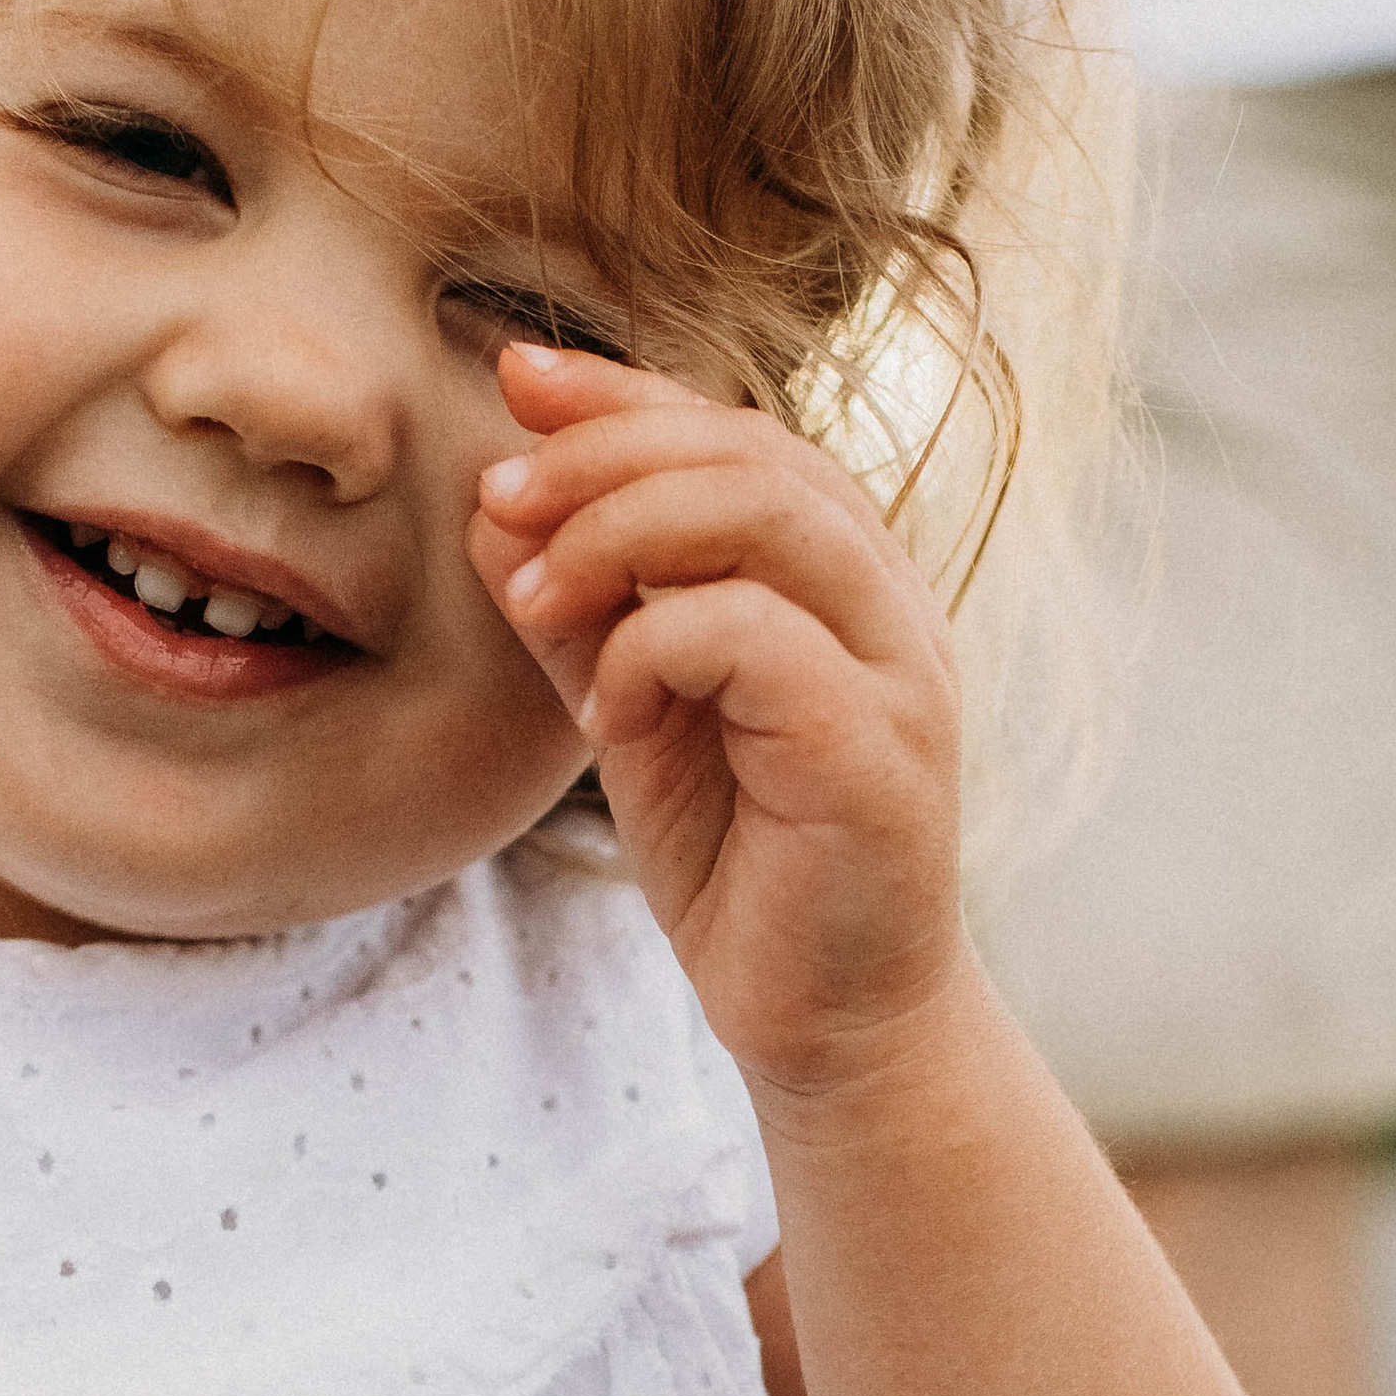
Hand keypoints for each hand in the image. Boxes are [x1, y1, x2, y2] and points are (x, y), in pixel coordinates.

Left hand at [468, 343, 962, 1094]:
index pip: (739, 432)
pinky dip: (652, 650)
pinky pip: (757, 636)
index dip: (626, 391)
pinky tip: (606, 711)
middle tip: (499, 497)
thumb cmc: (741, 860)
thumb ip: (583, 610)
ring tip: (533, 596)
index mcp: (840, 576)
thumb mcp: (636, 711)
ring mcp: (900, 670)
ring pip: (770, 515)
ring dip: (620, 534)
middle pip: (754, 452)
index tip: (515, 375)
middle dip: (606, 454)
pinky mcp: (879, 749)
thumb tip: (495, 498)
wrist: (826, 1020)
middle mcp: (889, 603)